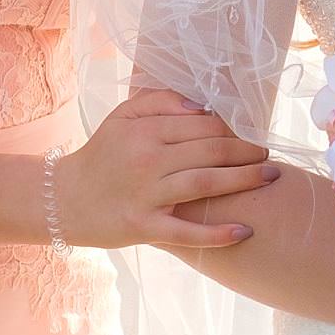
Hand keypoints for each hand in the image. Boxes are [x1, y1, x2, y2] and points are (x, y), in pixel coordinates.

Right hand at [55, 88, 276, 249]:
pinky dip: (217, 234)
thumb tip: (201, 106)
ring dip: (245, 180)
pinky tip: (245, 231)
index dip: (234, 128)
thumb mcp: (123, 117)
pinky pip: (186, 232)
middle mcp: (148, 160)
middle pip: (211, 151)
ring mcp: (146, 195)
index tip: (252, 133)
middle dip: (247, 151)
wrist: (63, 200)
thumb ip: (160, 101)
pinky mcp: (143, 227)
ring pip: (206, 183)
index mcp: (145, 130)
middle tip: (269, 154)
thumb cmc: (101, 155)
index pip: (203, 124)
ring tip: (271, 177)